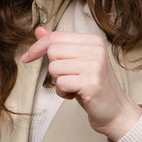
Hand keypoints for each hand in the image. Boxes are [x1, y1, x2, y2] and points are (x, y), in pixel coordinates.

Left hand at [21, 26, 141, 141]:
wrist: (115, 111)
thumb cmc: (93, 86)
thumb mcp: (75, 62)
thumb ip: (59, 45)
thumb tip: (38, 31)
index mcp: (92, 41)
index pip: (56, 36)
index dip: (37, 47)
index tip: (27, 57)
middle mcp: (95, 50)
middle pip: (53, 51)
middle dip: (54, 68)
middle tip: (68, 78)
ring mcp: (95, 65)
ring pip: (54, 68)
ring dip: (58, 82)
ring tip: (73, 87)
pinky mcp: (91, 82)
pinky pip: (60, 83)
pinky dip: (62, 92)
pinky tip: (75, 94)